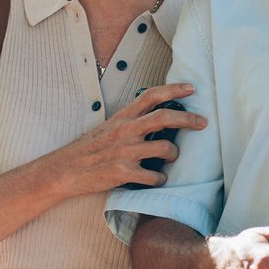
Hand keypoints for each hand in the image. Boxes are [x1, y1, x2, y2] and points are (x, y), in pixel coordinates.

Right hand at [55, 84, 205, 194]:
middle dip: (188, 119)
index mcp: (123, 117)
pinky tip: (156, 180)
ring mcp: (125, 151)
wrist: (66, 169)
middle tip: (202, 123)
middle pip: (164, 118)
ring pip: (165, 149)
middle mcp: (126, 130)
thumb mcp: (110, 127)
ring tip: (170, 159)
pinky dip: (160, 180)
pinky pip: (154, 177)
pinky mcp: (123, 172)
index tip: (192, 88)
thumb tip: (159, 119)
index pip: (151, 95)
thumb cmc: (90, 149)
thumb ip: (132, 121)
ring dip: (173, 155)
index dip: (174, 88)